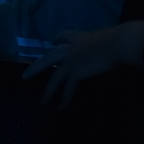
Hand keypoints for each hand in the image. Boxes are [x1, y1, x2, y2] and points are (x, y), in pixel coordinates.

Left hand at [23, 21, 143, 106]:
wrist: (119, 43)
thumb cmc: (118, 39)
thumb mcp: (106, 38)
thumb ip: (101, 44)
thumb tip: (107, 49)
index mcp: (79, 36)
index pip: (63, 36)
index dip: (56, 39)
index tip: (52, 42)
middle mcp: (71, 48)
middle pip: (48, 58)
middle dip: (36, 67)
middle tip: (25, 76)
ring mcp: (71, 60)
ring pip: (55, 77)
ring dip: (49, 91)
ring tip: (43, 101)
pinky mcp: (76, 72)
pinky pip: (68, 88)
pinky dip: (65, 99)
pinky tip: (62, 107)